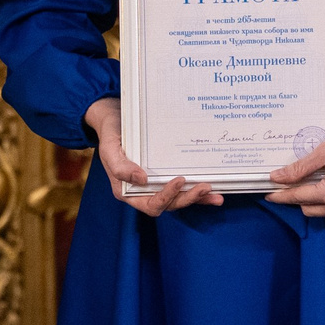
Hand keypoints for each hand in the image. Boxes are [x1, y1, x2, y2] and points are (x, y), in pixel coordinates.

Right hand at [86, 97, 220, 216]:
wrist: (116, 119)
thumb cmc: (111, 134)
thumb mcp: (109, 149)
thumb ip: (121, 167)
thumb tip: (141, 180)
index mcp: (129, 191)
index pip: (150, 204)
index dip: (166, 197)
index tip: (179, 181)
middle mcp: (144, 191)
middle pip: (169, 204)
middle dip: (188, 198)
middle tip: (205, 187)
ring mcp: (156, 185)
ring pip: (178, 198)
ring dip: (197, 198)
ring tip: (215, 193)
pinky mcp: (165, 176)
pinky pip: (183, 188)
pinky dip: (197, 192)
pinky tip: (213, 191)